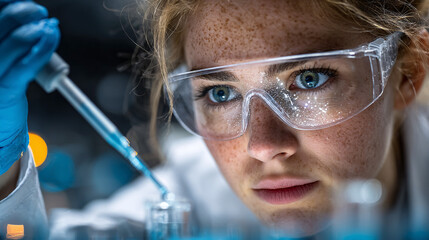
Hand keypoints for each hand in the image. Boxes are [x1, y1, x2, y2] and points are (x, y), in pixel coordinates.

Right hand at [0, 0, 59, 174]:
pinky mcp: (5, 89)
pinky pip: (29, 62)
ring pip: (16, 40)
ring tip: (48, 24)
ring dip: (37, 27)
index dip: (5, 4)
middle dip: (23, 11)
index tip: (18, 1)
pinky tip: (52, 36)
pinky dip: (45, 46)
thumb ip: (5, 39)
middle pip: (1, 23)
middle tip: (38, 11)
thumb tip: (22, 13)